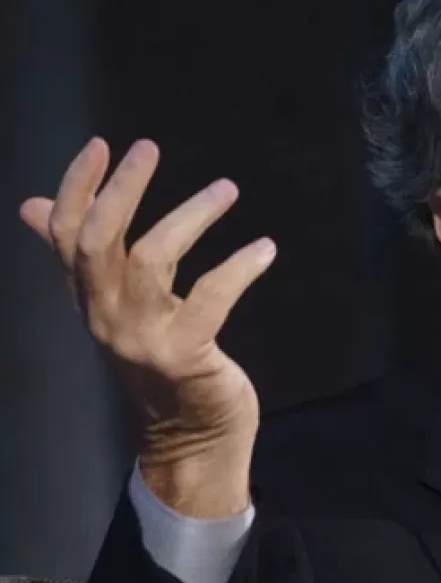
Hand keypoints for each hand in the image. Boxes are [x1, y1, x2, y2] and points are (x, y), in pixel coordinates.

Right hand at [17, 138, 275, 516]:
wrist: (192, 438)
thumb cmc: (164, 363)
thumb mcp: (119, 309)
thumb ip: (84, 260)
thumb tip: (33, 206)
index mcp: (89, 301)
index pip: (66, 237)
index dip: (77, 188)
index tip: (102, 145)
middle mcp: (106, 318)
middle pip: (98, 243)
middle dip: (121, 190)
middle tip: (147, 147)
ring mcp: (142, 339)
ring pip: (151, 261)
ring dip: (191, 216)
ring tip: (228, 189)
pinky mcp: (185, 356)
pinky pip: (211, 298)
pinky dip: (238, 267)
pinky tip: (264, 248)